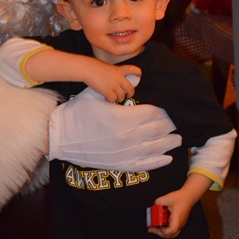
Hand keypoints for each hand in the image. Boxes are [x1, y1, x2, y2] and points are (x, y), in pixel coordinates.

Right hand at [48, 76, 180, 169]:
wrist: (60, 137)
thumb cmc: (77, 113)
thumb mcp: (96, 94)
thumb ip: (119, 84)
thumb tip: (138, 74)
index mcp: (122, 118)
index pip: (153, 114)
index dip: (164, 111)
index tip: (170, 109)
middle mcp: (126, 137)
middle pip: (157, 130)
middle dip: (170, 125)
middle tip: (178, 122)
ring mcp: (124, 153)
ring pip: (155, 148)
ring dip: (169, 143)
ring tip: (178, 139)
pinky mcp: (119, 164)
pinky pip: (144, 165)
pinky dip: (158, 161)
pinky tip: (168, 158)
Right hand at [83, 62, 140, 103]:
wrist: (87, 69)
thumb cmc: (95, 66)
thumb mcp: (108, 67)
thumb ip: (114, 74)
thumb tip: (115, 82)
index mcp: (119, 70)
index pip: (133, 69)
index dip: (138, 72)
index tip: (139, 75)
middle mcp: (119, 78)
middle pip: (130, 88)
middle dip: (130, 93)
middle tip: (128, 95)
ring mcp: (114, 85)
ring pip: (122, 96)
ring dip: (119, 98)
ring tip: (114, 97)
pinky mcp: (107, 91)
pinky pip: (113, 99)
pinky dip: (111, 100)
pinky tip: (107, 98)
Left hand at [148, 174, 211, 237]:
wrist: (189, 196)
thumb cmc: (180, 197)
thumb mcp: (167, 198)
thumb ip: (158, 203)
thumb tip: (153, 208)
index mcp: (177, 219)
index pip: (171, 230)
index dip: (162, 231)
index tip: (154, 226)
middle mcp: (180, 224)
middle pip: (170, 235)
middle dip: (159, 233)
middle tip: (151, 229)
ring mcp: (180, 224)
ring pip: (171, 234)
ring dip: (162, 232)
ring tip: (154, 227)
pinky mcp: (178, 223)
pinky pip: (172, 230)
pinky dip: (165, 229)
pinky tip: (160, 223)